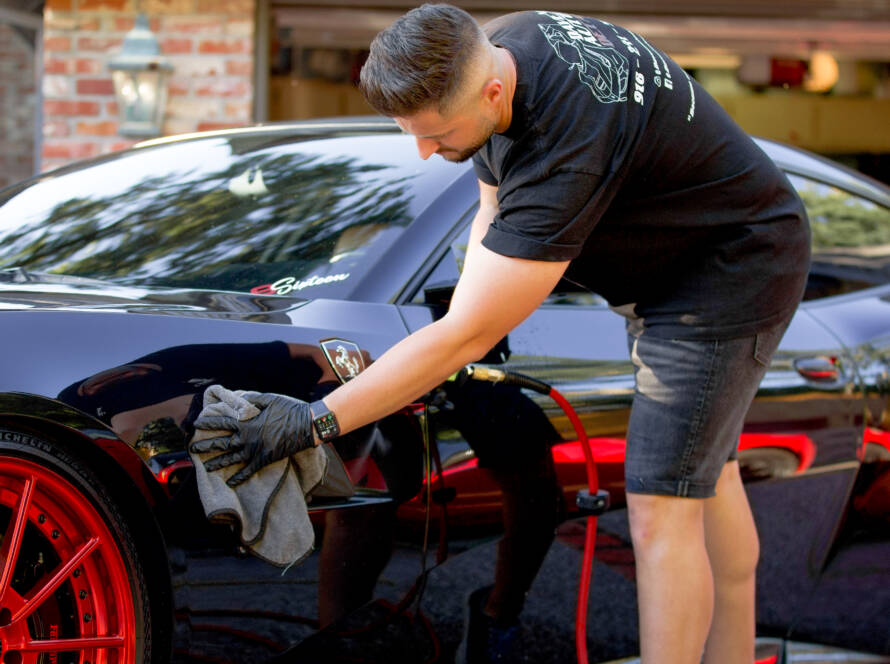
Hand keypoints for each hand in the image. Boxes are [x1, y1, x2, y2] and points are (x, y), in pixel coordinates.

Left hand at [190, 392, 315, 486]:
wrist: (306, 425)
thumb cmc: (288, 409)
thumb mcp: (268, 399)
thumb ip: (251, 400)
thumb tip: (237, 398)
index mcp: (246, 422)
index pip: (221, 423)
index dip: (208, 423)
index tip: (196, 424)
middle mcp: (247, 438)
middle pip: (221, 444)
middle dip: (205, 446)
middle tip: (192, 449)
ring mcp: (256, 450)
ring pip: (231, 459)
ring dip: (217, 464)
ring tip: (205, 467)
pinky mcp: (265, 459)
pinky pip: (249, 471)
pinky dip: (239, 478)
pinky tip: (230, 483)